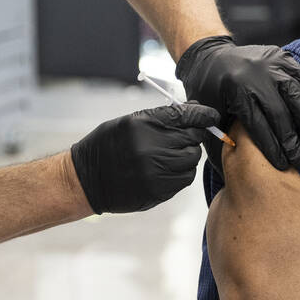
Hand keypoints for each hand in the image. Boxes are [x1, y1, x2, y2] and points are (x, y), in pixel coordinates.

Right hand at [70, 102, 220, 213]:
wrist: (87, 180)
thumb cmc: (109, 145)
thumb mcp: (129, 122)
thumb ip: (162, 117)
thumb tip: (194, 108)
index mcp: (143, 125)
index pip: (186, 115)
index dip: (203, 114)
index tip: (211, 115)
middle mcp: (150, 148)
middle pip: (193, 137)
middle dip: (193, 134)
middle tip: (185, 136)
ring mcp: (155, 172)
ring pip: (192, 159)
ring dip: (188, 154)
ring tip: (171, 153)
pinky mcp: (159, 191)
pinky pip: (185, 178)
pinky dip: (182, 171)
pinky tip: (168, 168)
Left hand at [176, 35, 299, 170]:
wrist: (209, 57)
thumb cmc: (208, 90)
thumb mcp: (207, 115)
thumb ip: (219, 141)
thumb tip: (231, 172)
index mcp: (235, 90)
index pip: (258, 125)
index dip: (272, 148)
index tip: (283, 165)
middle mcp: (255, 74)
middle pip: (279, 112)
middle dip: (292, 140)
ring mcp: (270, 62)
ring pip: (296, 93)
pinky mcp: (282, 56)